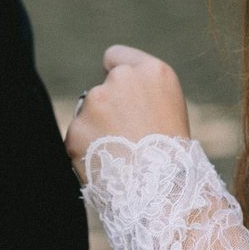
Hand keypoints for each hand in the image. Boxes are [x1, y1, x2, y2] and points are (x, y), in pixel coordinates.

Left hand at [65, 44, 190, 173]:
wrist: (164, 193)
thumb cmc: (172, 153)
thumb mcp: (168, 106)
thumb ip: (139, 88)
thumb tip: (110, 84)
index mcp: (151, 71)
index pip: (114, 56)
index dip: (115, 74)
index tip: (120, 94)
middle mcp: (121, 79)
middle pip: (100, 88)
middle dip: (107, 108)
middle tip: (128, 136)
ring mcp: (96, 102)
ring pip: (87, 115)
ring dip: (96, 131)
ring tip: (122, 154)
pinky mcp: (77, 129)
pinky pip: (77, 139)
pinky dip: (86, 152)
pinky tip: (108, 164)